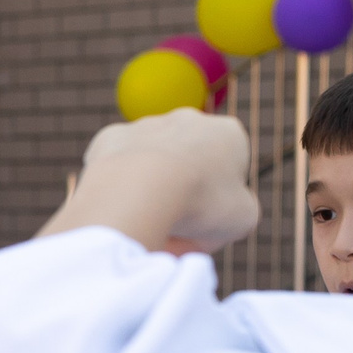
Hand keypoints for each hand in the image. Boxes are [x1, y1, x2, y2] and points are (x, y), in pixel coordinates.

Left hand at [46, 109, 257, 254]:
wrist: (141, 188)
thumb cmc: (201, 204)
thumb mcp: (242, 219)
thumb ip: (239, 212)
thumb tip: (222, 216)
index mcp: (228, 133)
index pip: (230, 174)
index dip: (220, 207)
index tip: (207, 228)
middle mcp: (188, 119)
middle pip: (189, 167)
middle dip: (184, 197)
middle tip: (174, 232)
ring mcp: (146, 125)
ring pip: (152, 167)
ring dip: (150, 195)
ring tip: (145, 227)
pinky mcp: (110, 138)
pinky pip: (117, 170)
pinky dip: (117, 190)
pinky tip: (119, 211)